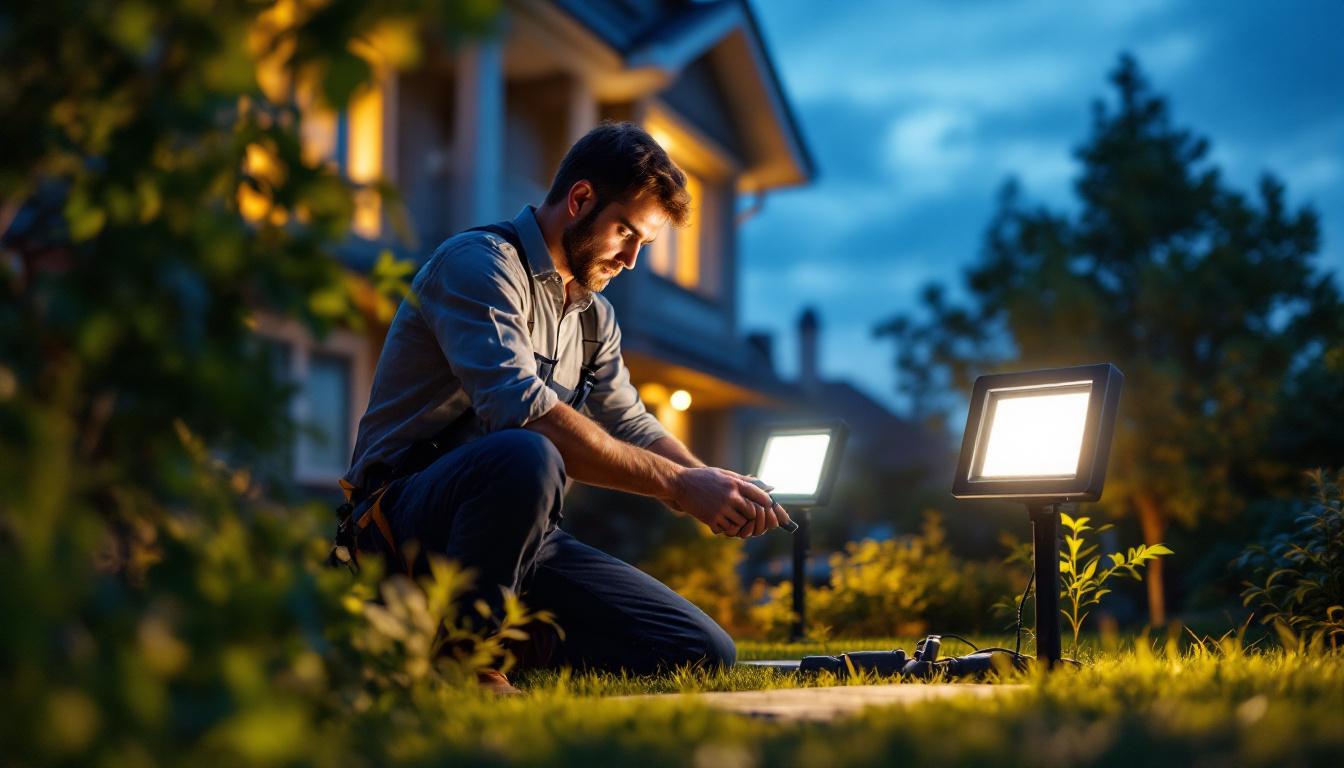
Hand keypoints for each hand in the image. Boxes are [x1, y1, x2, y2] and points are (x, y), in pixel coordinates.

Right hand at [669, 467, 789, 537]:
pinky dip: (726, 528)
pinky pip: (726, 529)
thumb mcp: (724, 474)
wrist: (680, 483)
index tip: (766, 507)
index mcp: (735, 484)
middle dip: (752, 516)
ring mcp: (721, 508)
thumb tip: (767, 487)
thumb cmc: (704, 478)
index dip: (766, 504)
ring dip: (739, 523)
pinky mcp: (711, 519)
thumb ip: (744, 481)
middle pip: (752, 512)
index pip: (760, 496)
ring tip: (732, 519)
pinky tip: (721, 522)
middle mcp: (730, 496)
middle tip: (748, 517)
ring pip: (740, 523)